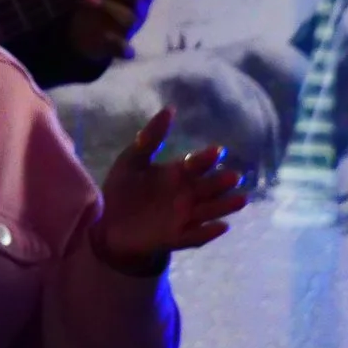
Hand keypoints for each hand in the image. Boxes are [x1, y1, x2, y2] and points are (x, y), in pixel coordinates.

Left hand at [97, 108, 247, 268]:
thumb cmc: (122, 189)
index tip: (217, 151)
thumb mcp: (132, 161)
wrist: (106, 222)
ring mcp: (182, 218)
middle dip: (221, 182)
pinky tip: (221, 227)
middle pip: (207, 188)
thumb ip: (150, 138)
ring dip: (224, 206)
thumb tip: (169, 109)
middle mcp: (186, 195)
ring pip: (208, 211)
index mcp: (177, 175)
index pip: (195, 165)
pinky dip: (207, 233)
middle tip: (234, 176)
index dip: (204, 159)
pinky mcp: (174, 238)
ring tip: (241, 199)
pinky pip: (194, 237)